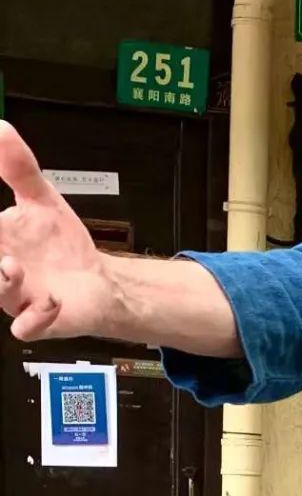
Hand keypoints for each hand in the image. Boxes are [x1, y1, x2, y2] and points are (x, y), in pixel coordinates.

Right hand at [0, 122, 111, 340]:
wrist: (98, 282)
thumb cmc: (60, 246)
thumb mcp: (41, 201)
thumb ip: (18, 169)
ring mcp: (17, 298)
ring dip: (1, 281)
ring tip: (11, 265)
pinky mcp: (42, 320)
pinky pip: (29, 326)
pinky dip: (37, 316)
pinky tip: (51, 301)